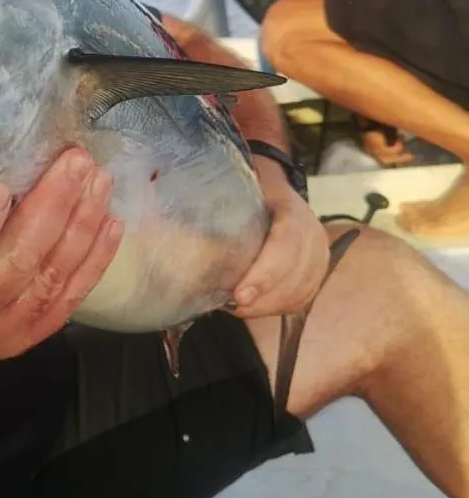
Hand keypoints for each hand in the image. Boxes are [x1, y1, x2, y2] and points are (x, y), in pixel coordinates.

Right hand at [0, 148, 123, 370]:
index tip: (0, 185)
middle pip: (14, 264)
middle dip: (51, 208)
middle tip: (76, 161)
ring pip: (49, 280)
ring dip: (81, 228)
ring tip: (99, 181)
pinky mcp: (28, 337)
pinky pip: (69, 299)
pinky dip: (94, 260)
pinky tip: (110, 223)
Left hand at [231, 158, 329, 317]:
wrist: (277, 191)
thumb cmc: (253, 193)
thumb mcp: (238, 189)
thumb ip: (217, 205)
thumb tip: (179, 228)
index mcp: (292, 209)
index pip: (287, 244)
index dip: (266, 273)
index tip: (239, 294)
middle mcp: (312, 234)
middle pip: (296, 274)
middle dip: (264, 297)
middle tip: (233, 306)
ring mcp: (318, 255)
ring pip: (300, 291)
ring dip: (268, 305)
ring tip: (238, 308)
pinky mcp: (316, 274)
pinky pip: (302, 299)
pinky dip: (277, 308)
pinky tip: (254, 308)